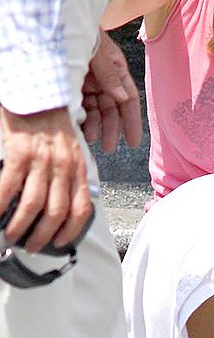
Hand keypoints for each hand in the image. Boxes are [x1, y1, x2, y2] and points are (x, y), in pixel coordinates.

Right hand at [0, 106, 90, 251]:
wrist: (36, 91)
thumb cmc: (49, 122)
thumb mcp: (69, 149)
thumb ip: (68, 174)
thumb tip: (60, 202)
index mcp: (78, 166)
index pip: (82, 208)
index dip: (71, 231)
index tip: (59, 243)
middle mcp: (63, 164)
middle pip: (57, 212)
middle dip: (43, 236)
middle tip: (31, 246)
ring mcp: (42, 158)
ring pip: (34, 204)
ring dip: (20, 226)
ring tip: (11, 236)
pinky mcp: (20, 151)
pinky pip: (9, 186)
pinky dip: (1, 205)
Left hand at [82, 30, 141, 151]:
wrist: (58, 21)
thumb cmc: (83, 31)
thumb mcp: (98, 51)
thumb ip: (109, 75)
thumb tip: (122, 98)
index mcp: (117, 70)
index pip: (129, 99)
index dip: (132, 120)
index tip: (133, 141)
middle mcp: (105, 80)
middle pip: (113, 110)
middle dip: (112, 129)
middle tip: (109, 147)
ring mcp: (89, 84)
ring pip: (96, 111)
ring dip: (96, 126)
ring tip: (91, 138)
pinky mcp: (73, 87)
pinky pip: (80, 107)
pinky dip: (81, 118)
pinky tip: (80, 128)